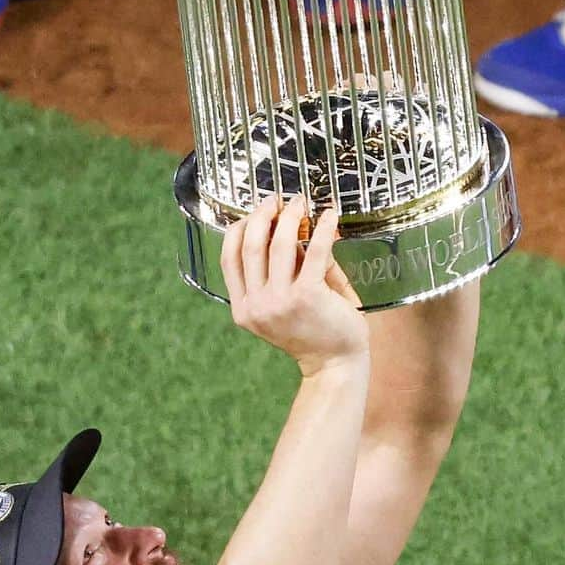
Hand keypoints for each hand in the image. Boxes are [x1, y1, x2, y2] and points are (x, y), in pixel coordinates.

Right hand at [220, 195, 367, 377]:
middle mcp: (256, 305)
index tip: (258, 212)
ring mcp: (280, 302)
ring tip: (302, 203)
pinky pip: (314, 251)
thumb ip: (281, 271)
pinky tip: (330, 216)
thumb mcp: (283, 304)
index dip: (242, 227)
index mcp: (243, 308)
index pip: (229, 257)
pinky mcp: (308, 296)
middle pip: (251, 244)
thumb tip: (291, 225)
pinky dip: (322, 228)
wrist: (335, 364)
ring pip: (278, 243)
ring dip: (291, 216)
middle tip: (279, 199)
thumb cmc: (314, 332)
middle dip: (264, 214)